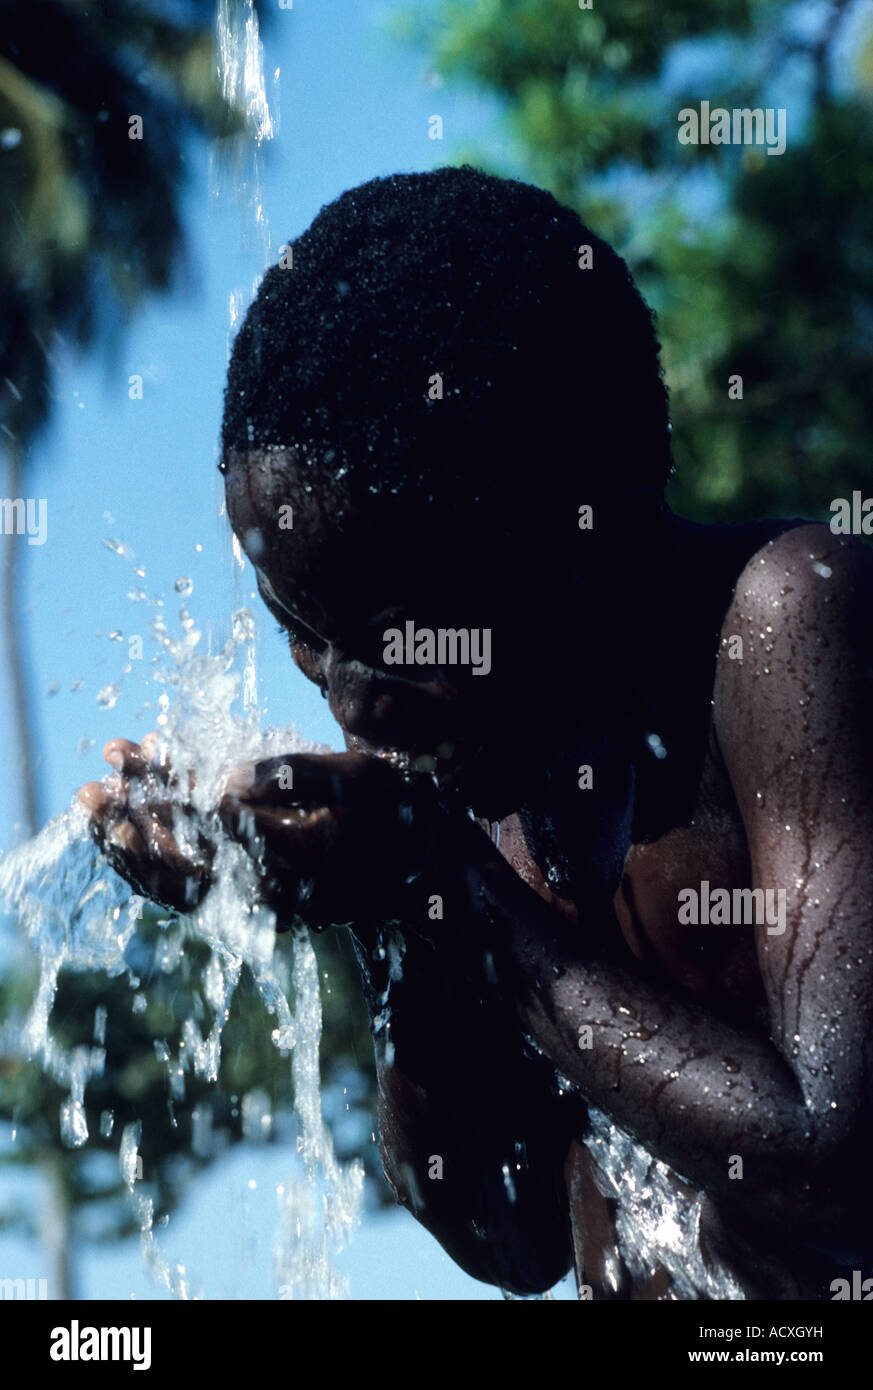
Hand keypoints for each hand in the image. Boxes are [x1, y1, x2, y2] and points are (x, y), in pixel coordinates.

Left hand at [78, 741, 445, 928]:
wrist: (417, 867)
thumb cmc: (388, 810)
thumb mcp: (354, 777)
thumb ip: (289, 777)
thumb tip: (222, 784)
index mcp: (291, 858)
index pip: (204, 829)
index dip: (157, 794)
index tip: (123, 762)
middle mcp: (266, 892)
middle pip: (175, 863)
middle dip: (126, 820)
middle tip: (87, 784)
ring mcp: (256, 905)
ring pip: (173, 883)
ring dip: (127, 842)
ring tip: (93, 795)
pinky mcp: (250, 902)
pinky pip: (188, 887)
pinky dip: (151, 855)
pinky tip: (131, 810)